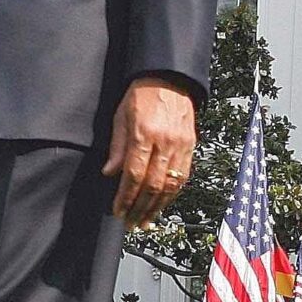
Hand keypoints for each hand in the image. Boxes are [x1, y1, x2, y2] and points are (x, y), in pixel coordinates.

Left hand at [102, 76, 198, 227]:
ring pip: (170, 185)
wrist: (169, 78)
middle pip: (152, 185)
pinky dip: (172, 194)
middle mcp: (165, 142)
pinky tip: (163, 204)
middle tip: (131, 223)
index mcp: (144, 134)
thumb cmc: (141, 94)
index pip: (133, 174)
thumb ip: (117, 146)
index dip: (125, 197)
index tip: (118, 211)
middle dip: (140, 208)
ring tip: (146, 222)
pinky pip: (183, 176)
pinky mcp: (191, 146)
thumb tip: (110, 173)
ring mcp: (181, 145)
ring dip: (157, 207)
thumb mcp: (120, 116)